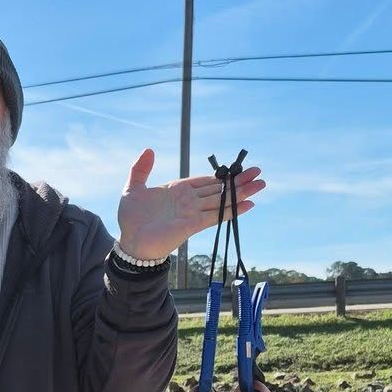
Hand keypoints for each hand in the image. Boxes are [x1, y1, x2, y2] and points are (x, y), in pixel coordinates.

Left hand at [116, 150, 263, 259]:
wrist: (130, 242)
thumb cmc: (131, 218)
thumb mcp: (133, 188)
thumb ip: (141, 169)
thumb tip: (149, 149)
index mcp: (178, 190)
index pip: (205, 180)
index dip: (222, 176)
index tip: (238, 169)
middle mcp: (190, 200)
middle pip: (219, 189)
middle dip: (239, 181)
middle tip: (259, 172)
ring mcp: (193, 212)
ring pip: (222, 200)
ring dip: (242, 193)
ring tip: (261, 184)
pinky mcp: (193, 224)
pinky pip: (216, 215)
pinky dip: (232, 210)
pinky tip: (248, 204)